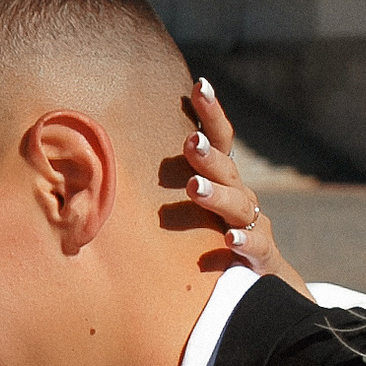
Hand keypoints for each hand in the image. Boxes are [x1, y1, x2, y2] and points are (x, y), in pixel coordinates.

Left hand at [159, 82, 295, 287]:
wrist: (253, 281)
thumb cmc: (208, 237)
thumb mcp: (188, 208)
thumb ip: (163, 183)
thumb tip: (104, 157)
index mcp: (223, 178)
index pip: (219, 139)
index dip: (212, 113)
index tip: (199, 84)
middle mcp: (240, 194)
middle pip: (227, 168)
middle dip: (208, 154)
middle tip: (188, 141)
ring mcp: (253, 224)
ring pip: (238, 204)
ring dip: (217, 194)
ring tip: (194, 187)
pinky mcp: (261, 255)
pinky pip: (256, 245)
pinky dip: (245, 240)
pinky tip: (229, 239)